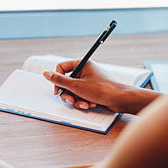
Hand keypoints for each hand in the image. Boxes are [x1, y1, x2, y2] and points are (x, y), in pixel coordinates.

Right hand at [43, 60, 158, 113]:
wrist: (121, 100)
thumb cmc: (103, 89)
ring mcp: (89, 81)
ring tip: (85, 103)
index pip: (61, 68)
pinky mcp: (93, 90)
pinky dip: (84, 101)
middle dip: (68, 94)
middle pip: (67, 82)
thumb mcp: (77, 86)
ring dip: (77, 99)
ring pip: (74, 91)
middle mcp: (86, 70)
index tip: (58, 90)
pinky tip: (91, 104)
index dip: (57, 80)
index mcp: (82, 64)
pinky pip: (82, 95)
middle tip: (71, 100)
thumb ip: (59, 80)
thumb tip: (45, 73)